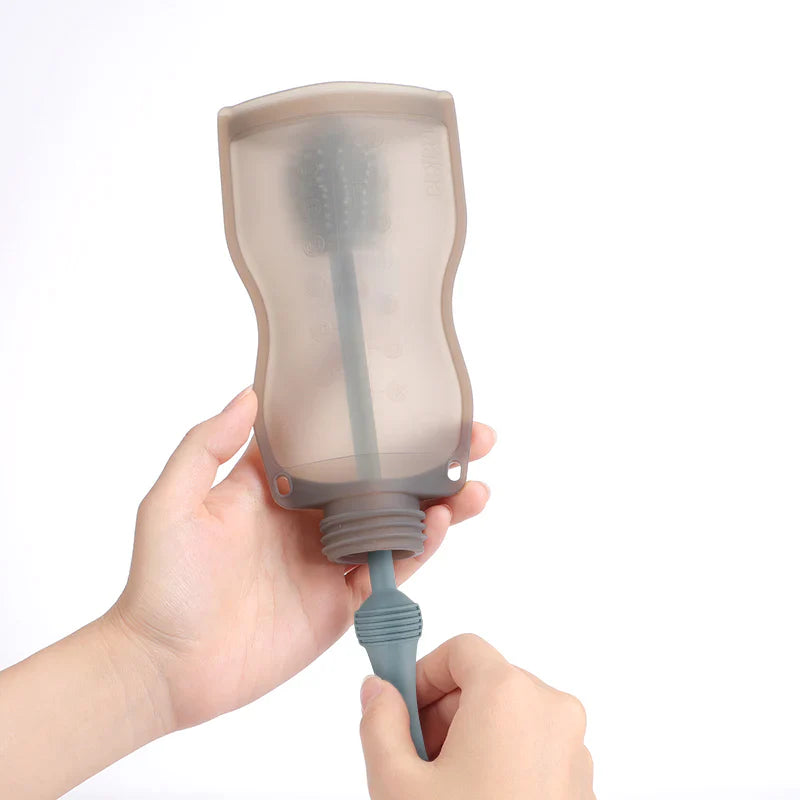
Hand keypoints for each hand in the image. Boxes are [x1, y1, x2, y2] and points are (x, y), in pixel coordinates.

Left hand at [108, 387, 494, 730]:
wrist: (166, 668)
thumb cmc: (162, 582)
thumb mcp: (173, 502)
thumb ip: (207, 446)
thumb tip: (251, 394)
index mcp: (276, 488)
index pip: (334, 444)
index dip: (373, 423)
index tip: (411, 400)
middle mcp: (310, 518)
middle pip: (380, 481)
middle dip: (428, 460)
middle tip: (473, 439)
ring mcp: (329, 560)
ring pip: (396, 524)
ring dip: (438, 504)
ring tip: (474, 486)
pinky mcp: (342, 602)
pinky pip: (389, 571)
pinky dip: (420, 549)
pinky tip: (443, 525)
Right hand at [359, 634, 594, 799]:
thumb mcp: (397, 783)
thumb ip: (379, 721)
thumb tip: (377, 692)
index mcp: (510, 695)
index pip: (462, 650)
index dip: (422, 671)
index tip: (399, 702)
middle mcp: (551, 712)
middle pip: (485, 682)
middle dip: (442, 711)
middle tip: (414, 755)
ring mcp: (572, 750)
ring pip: (508, 716)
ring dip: (468, 738)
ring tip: (441, 788)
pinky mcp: (580, 784)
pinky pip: (532, 747)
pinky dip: (499, 759)